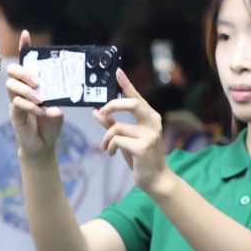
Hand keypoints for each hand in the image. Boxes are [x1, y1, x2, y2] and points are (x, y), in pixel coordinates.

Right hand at [7, 30, 64, 158]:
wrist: (43, 145)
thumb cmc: (49, 124)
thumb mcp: (59, 111)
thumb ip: (58, 106)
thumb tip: (55, 106)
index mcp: (33, 84)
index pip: (26, 62)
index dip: (25, 47)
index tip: (26, 34)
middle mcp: (21, 89)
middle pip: (12, 70)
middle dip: (23, 71)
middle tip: (37, 81)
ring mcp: (15, 100)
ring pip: (11, 85)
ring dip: (26, 90)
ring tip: (40, 98)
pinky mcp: (14, 113)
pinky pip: (16, 103)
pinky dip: (30, 106)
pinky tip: (41, 111)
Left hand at [96, 70, 174, 197]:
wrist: (154, 179)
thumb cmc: (139, 156)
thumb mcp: (124, 138)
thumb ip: (111, 123)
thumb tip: (95, 111)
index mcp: (150, 117)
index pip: (137, 96)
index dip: (127, 83)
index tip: (118, 71)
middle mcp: (153, 122)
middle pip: (131, 103)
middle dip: (112, 105)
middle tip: (101, 111)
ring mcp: (150, 135)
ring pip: (117, 127)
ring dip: (105, 138)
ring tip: (106, 147)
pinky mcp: (144, 147)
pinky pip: (117, 140)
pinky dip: (109, 147)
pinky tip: (111, 154)